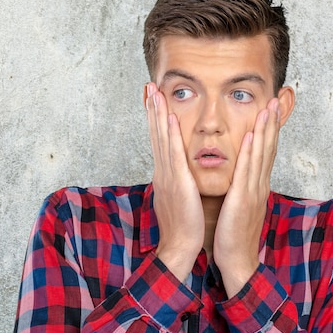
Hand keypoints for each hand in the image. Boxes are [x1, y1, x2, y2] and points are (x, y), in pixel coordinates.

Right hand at [145, 82, 204, 281]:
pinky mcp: (177, 182)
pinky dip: (171, 135)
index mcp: (165, 174)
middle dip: (152, 109)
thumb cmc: (182, 226)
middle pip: (156, 134)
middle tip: (149, 87)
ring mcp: (168, 175)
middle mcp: (163, 171)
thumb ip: (176, 182)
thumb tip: (176, 173)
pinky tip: (170, 119)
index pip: (159, 140)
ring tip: (155, 93)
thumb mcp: (178, 198)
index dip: (155, 119)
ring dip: (158, 114)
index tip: (153, 100)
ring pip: (162, 139)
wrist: (179, 246)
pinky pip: (174, 154)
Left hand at [214, 98, 280, 296]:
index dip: (269, 131)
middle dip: (272, 123)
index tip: (270, 110)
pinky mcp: (243, 200)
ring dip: (265, 130)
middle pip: (268, 148)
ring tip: (268, 108)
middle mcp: (259, 186)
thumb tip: (239, 178)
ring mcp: (253, 192)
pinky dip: (250, 153)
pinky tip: (251, 136)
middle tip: (276, 99)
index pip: (264, 153)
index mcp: (256, 186)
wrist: (236, 261)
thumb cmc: (233, 235)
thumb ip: (240, 189)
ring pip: (261, 155)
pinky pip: (247, 172)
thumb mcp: (238, 207)